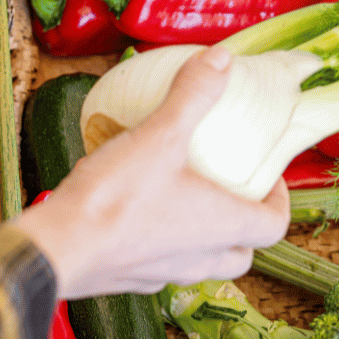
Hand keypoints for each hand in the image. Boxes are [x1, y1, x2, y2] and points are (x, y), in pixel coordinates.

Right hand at [14, 45, 290, 299]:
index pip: (274, 225)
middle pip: (241, 254)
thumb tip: (221, 58)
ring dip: (201, 240)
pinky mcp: (129, 280)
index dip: (279, 200)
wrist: (58, 248)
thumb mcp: (158, 136)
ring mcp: (164, 274)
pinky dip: (156, 246)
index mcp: (223, 227)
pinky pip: (156, 266)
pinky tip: (132, 219)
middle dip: (241, 226)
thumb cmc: (116, 197)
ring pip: (200, 263)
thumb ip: (192, 95)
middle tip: (226, 192)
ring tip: (179, 205)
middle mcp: (200, 258)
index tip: (265, 176)